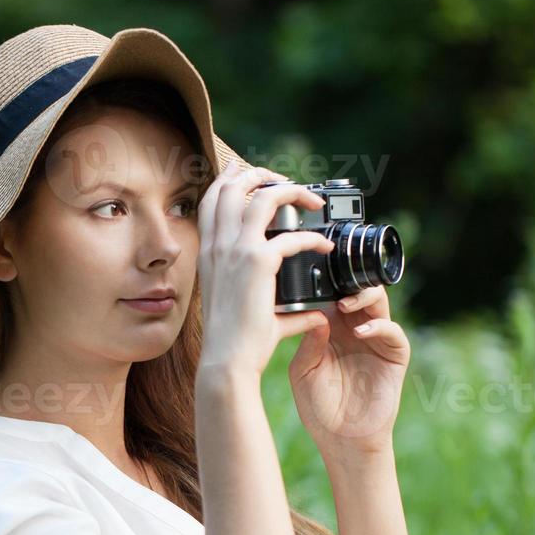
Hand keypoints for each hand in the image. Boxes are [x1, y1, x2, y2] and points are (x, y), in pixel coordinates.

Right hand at [196, 160, 337, 379]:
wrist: (227, 361)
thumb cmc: (235, 342)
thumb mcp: (249, 313)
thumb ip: (282, 305)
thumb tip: (314, 312)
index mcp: (209, 253)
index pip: (211, 199)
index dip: (230, 179)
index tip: (249, 175)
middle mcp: (218, 246)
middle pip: (232, 186)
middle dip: (260, 173)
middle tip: (286, 180)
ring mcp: (236, 251)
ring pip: (262, 197)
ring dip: (290, 191)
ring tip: (311, 200)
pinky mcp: (258, 263)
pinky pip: (291, 236)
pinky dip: (313, 237)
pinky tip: (325, 243)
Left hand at [288, 285, 410, 455]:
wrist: (342, 440)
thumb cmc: (318, 408)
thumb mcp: (303, 371)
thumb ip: (309, 341)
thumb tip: (318, 314)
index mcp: (331, 329)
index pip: (333, 294)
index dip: (326, 283)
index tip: (311, 276)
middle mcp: (355, 329)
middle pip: (358, 291)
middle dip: (347, 283)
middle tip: (332, 285)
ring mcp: (376, 340)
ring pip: (378, 302)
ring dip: (363, 297)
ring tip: (345, 304)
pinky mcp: (394, 356)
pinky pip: (393, 331)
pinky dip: (379, 326)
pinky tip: (360, 332)